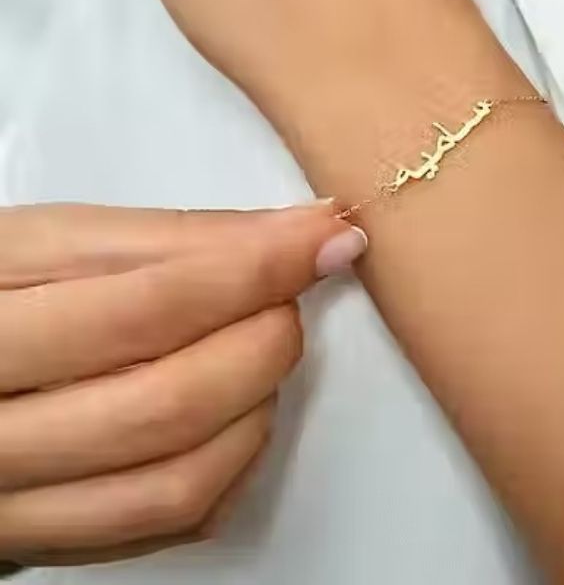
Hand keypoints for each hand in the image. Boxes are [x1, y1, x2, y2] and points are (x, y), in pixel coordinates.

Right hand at [0, 202, 363, 565]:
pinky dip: (232, 461)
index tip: (323, 239)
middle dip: (263, 340)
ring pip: (179, 480)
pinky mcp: (51, 540)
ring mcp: (15, 503)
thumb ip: (181, 238)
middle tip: (286, 297)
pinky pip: (169, 522)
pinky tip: (237, 409)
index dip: (256, 271)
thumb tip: (303, 233)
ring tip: (259, 347)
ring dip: (256, 404)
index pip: (149, 308)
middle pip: (171, 404)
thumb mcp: (56, 243)